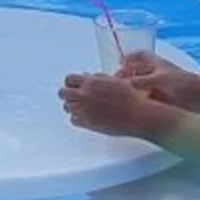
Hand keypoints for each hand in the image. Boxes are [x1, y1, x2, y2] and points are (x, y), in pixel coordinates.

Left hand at [61, 73, 176, 141]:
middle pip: (63, 93)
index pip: (69, 79)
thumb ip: (97, 78)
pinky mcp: (87, 123)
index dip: (71, 81)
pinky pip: (73, 119)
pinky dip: (77, 117)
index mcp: (91, 82)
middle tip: (74, 95)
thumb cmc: (130, 97)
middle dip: (67, 93)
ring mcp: (84, 110)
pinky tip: (86, 115)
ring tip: (82, 106)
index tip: (74, 84)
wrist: (137, 115)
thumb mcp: (113, 81)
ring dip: (72, 105)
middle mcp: (84, 96)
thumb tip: (86, 76)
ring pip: (66, 106)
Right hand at [112, 51, 199, 110]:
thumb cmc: (181, 86)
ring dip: (135, 87)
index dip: (128, 58)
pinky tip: (138, 105)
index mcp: (157, 63)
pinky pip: (150, 94)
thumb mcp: (155, 82)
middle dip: (128, 75)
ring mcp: (164, 84)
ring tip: (125, 96)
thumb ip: (136, 83)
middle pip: (140, 69)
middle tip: (118, 83)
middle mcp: (160, 71)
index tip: (119, 65)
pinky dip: (142, 97)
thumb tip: (118, 85)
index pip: (139, 55)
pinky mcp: (167, 96)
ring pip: (144, 83)